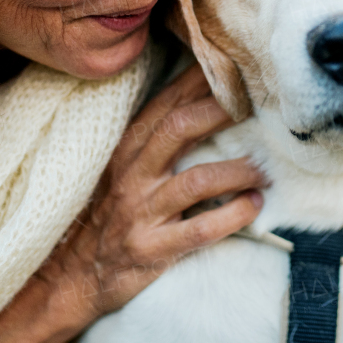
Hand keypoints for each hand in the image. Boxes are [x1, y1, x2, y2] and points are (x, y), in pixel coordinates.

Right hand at [39, 63, 265, 322]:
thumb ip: (162, 136)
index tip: (238, 68)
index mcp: (129, 148)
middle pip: (179, 128)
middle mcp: (133, 173)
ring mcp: (142, 211)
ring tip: (265, 170)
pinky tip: (254, 206)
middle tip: (258, 107)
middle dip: (221, 112)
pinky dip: (232, 216)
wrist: (77, 273)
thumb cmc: (115, 212)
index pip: (168, 102)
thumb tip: (210, 99)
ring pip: (196, 180)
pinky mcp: (152, 248)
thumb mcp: (128, 168)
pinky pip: (199, 230)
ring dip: (237, 171)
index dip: (203, 82)